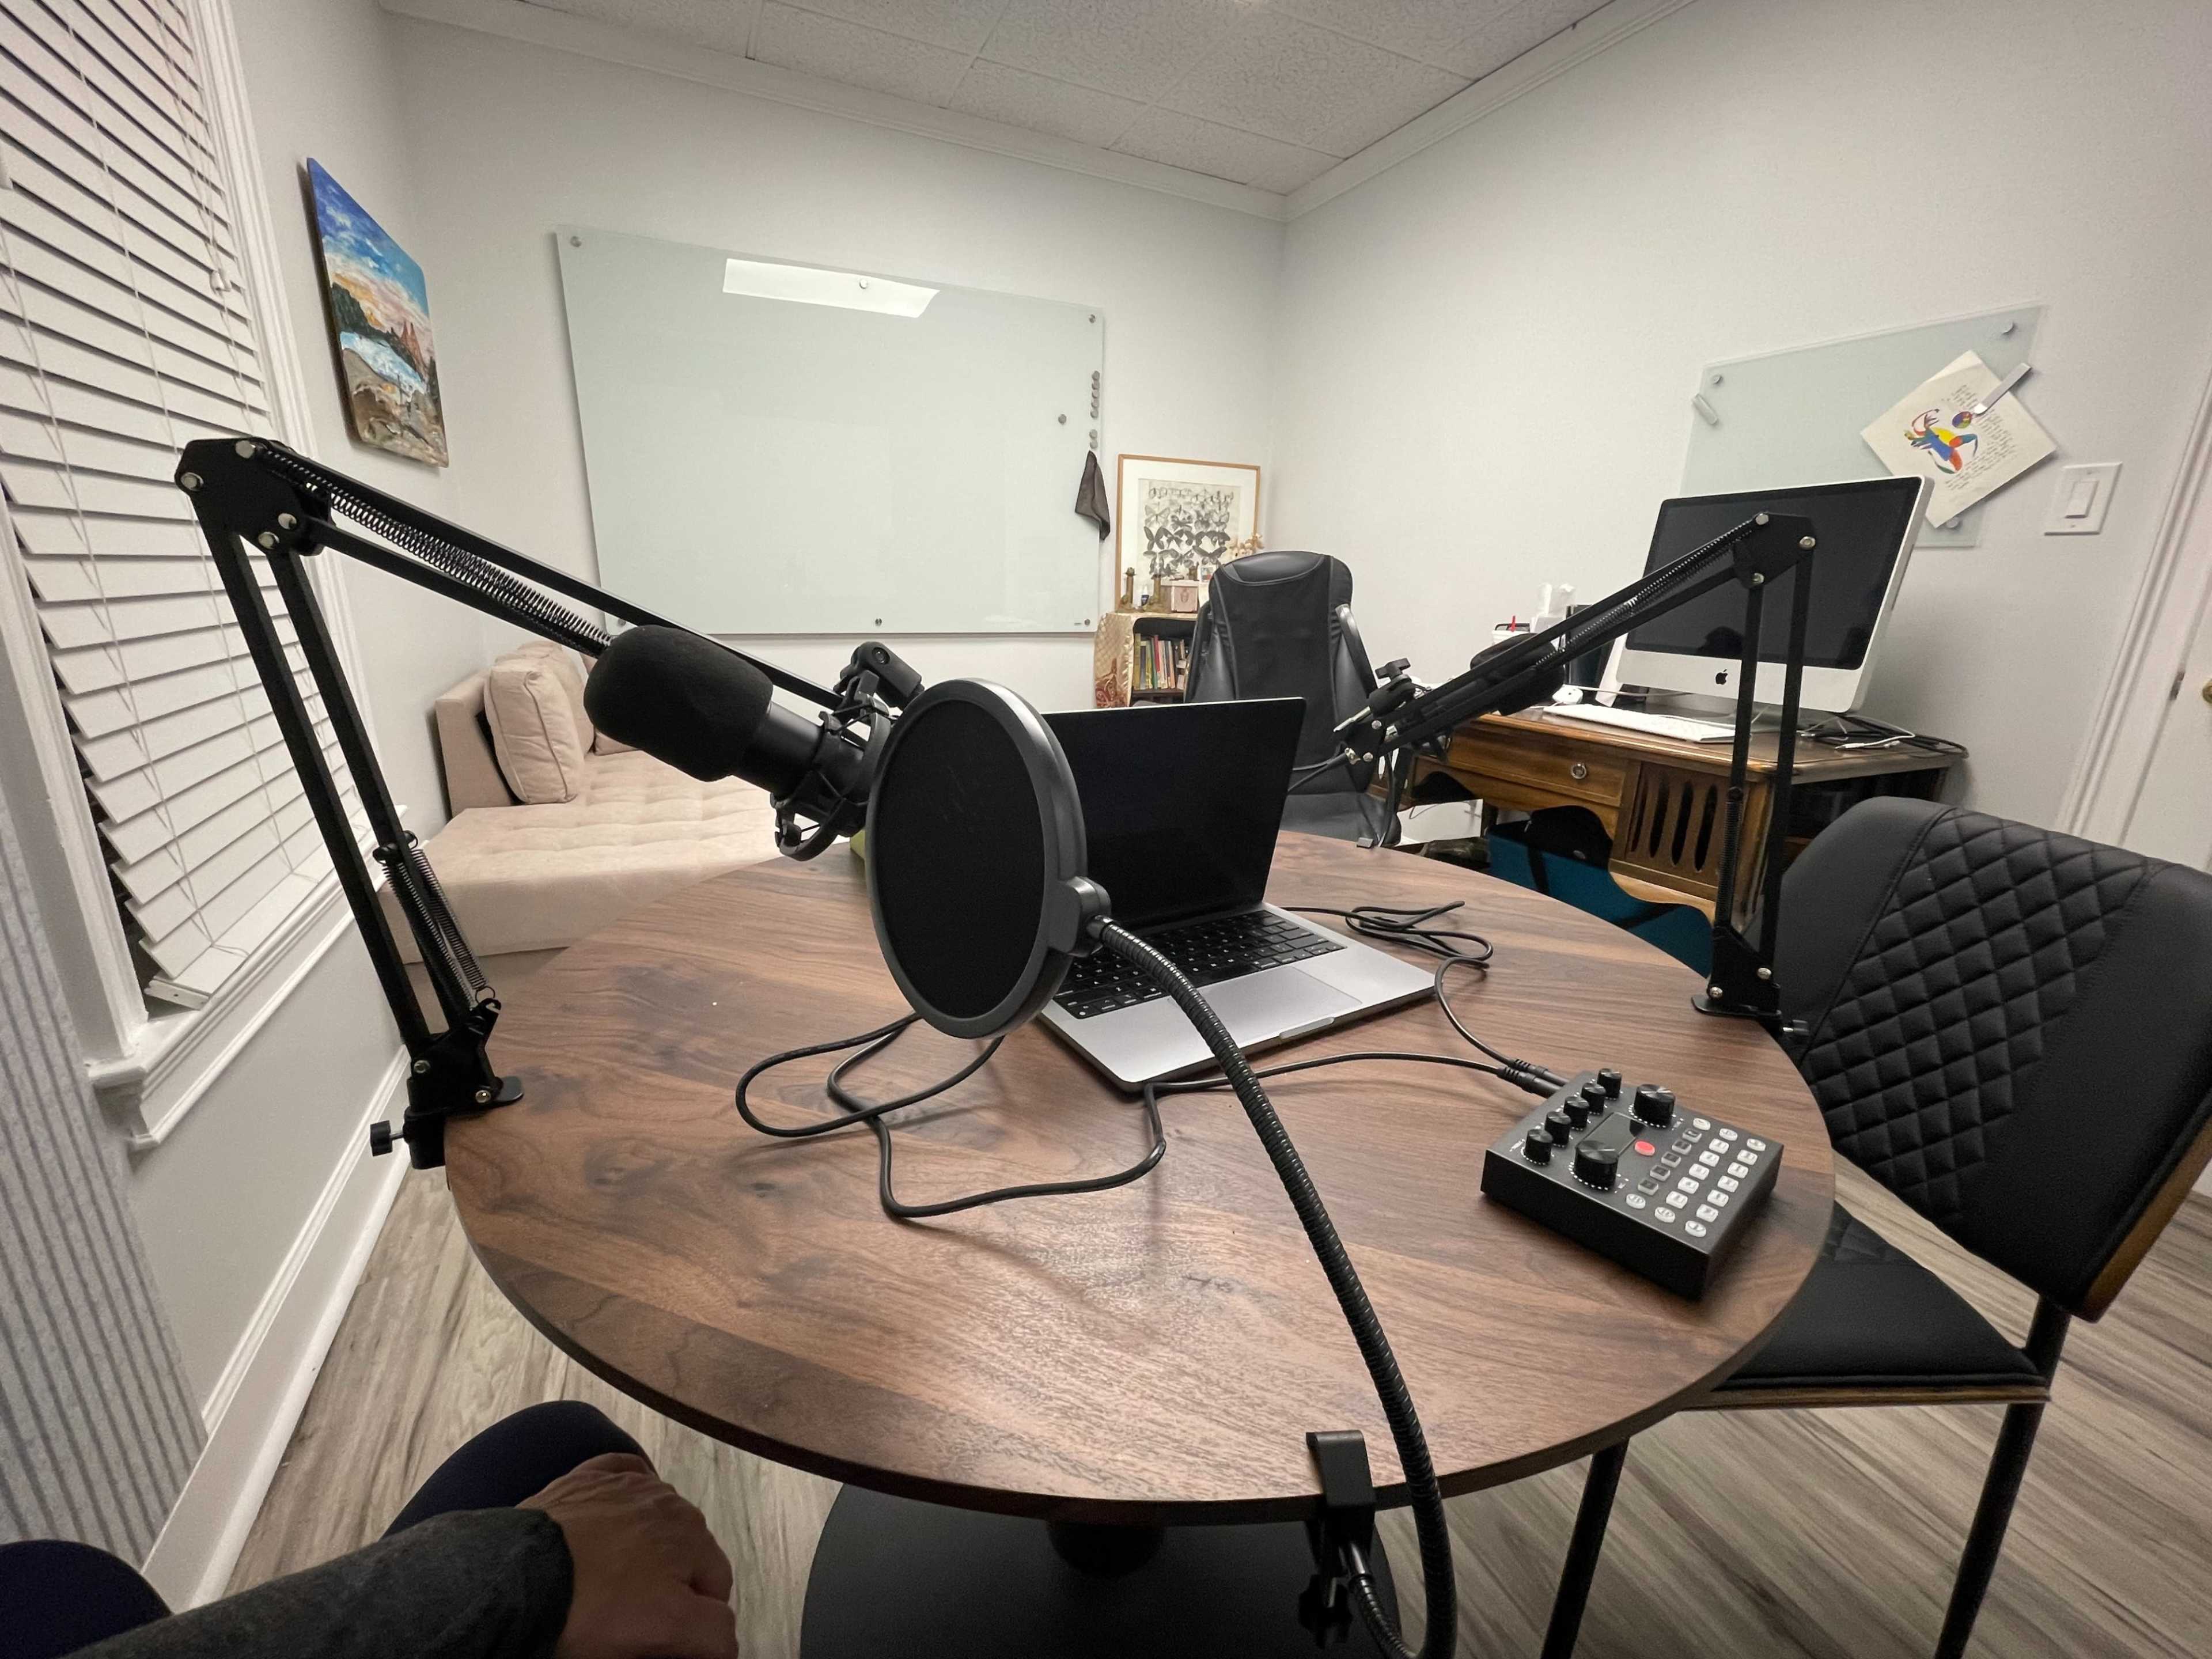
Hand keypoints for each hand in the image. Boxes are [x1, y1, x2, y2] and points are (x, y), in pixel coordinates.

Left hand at [522, 1452, 738, 1658]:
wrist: (516, 1577)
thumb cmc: (592, 1607)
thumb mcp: (667, 1631)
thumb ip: (715, 1633)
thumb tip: (727, 1639)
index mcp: (695, 1537)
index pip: (716, 1588)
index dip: (694, 1620)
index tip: (662, 1638)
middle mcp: (670, 1500)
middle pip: (686, 1552)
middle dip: (671, 1581)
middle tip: (633, 1615)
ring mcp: (627, 1484)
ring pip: (655, 1519)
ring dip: (647, 1544)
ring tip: (611, 1579)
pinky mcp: (588, 1477)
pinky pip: (620, 1478)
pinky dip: (622, 1497)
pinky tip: (609, 1520)